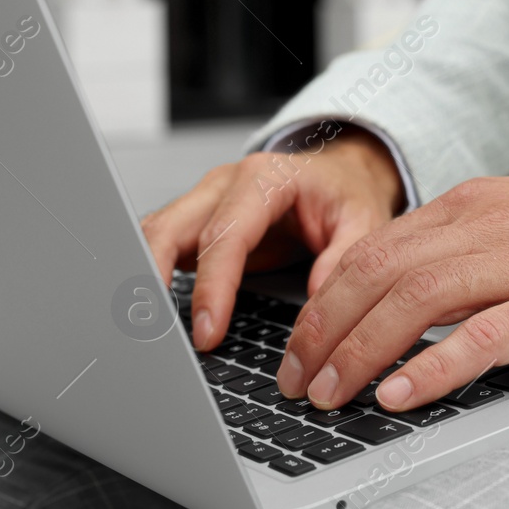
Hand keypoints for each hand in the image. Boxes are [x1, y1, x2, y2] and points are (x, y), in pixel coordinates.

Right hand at [141, 124, 404, 350]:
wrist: (338, 175)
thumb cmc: (345, 194)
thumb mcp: (363, 219)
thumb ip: (344, 256)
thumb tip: (318, 298)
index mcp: (264, 179)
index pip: (224, 235)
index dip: (211, 286)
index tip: (207, 330)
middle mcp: (224, 185)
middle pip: (169, 228)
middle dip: (154, 279)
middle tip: (158, 333)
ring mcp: (205, 201)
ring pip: (155, 234)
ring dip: (144, 277)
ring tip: (147, 327)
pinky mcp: (197, 222)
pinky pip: (161, 245)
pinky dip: (151, 275)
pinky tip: (153, 311)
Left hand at [275, 156, 508, 410]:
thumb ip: (462, 252)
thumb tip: (400, 300)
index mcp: (469, 206)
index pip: (372, 252)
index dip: (323, 302)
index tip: (300, 348)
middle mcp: (486, 226)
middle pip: (377, 274)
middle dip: (323, 331)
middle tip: (296, 381)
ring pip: (415, 300)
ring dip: (360, 350)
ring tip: (330, 394)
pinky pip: (487, 334)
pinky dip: (435, 365)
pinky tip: (400, 394)